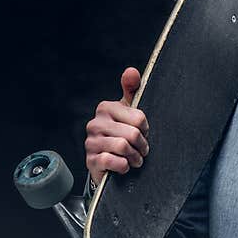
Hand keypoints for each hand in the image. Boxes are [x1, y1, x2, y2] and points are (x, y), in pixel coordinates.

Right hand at [84, 67, 149, 185]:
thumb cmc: (122, 134)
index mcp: (106, 108)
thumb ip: (132, 90)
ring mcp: (91, 142)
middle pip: (133, 134)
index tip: (143, 133)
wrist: (109, 162)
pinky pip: (113, 161)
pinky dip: (124, 166)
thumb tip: (131, 71)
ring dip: (135, 158)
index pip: (139, 118)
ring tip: (135, 159)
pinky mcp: (91, 160)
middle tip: (141, 150)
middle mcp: (95, 123)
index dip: (146, 130)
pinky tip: (124, 166)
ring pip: (124, 147)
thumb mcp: (129, 111)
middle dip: (142, 146)